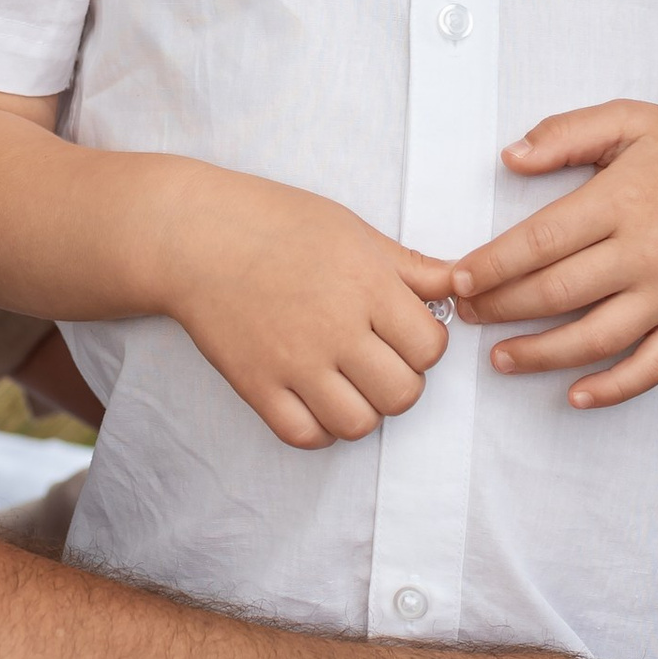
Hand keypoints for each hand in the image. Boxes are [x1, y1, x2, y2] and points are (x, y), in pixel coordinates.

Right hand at [160, 165, 456, 450]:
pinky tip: (316, 400)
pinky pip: (306, 436)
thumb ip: (410, 266)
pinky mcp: (257, 385)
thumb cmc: (277, 222)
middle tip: (378, 359)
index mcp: (366, 284)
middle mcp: (334, 327)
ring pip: (359, 424)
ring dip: (363, 410)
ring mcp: (293, 361)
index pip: (430, 347)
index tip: (403, 332)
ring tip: (348, 383)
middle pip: (403, 394)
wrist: (196, 235)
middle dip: (401, 381)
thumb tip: (461, 282)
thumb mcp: (353, 231)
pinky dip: (320, 428)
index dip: (425, 345)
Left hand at [451, 99, 657, 402]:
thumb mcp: (630, 120)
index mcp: (622, 199)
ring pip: (596, 338)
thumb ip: (567, 133)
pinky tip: (574, 396)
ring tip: (498, 358)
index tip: (457, 279)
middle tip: (463, 314)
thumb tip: (510, 157)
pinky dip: (613, 388)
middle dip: (501, 308)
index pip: (543, 240)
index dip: (494, 264)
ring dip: (541, 355)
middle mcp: (646, 251)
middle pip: (559, 292)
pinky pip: (651, 366)